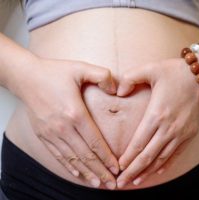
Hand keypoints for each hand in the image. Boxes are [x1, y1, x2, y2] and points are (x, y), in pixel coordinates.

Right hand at [15, 57, 118, 189]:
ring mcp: (51, 133)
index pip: (95, 142)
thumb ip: (102, 75)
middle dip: (100, 171)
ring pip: (72, 158)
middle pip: (85, 155)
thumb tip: (117, 89)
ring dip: (87, 173)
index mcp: (75, 113)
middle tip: (113, 184)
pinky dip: (69, 166)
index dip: (107, 157)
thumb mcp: (81, 67)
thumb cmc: (55, 72)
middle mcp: (63, 127)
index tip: (117, 168)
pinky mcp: (43, 135)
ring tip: (99, 184)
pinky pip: (58, 155)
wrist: (26, 77)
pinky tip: (78, 174)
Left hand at [116, 58, 198, 187]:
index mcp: (156, 114)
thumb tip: (118, 92)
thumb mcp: (150, 68)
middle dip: (132, 172)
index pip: (138, 144)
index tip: (116, 169)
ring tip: (135, 182)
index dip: (126, 159)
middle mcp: (169, 128)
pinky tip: (157, 172)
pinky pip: (176, 154)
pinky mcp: (190, 134)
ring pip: (161, 159)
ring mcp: (181, 133)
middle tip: (120, 184)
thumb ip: (129, 78)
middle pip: (147, 156)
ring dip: (147, 172)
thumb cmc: (175, 71)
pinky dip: (165, 165)